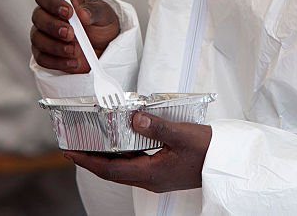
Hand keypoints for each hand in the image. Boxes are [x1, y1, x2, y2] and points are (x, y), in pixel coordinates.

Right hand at [31, 0, 120, 72]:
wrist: (107, 46)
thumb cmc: (101, 23)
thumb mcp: (104, 14)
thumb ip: (93, 11)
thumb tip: (81, 13)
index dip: (52, 2)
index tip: (68, 12)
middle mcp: (48, 16)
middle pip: (38, 17)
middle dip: (53, 27)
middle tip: (71, 34)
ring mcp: (43, 35)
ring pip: (37, 39)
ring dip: (56, 46)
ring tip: (74, 50)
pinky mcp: (45, 54)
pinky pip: (42, 59)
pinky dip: (57, 62)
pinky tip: (73, 62)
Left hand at [64, 113, 211, 192]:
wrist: (225, 163)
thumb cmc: (208, 151)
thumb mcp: (183, 134)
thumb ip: (157, 127)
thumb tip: (134, 118)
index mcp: (151, 173)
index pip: (110, 170)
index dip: (88, 161)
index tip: (71, 152)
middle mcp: (151, 179)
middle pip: (113, 172)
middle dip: (92, 160)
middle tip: (76, 147)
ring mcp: (157, 177)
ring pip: (124, 170)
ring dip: (107, 159)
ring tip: (94, 144)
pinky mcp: (163, 172)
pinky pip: (136, 166)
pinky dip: (123, 156)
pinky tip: (124, 144)